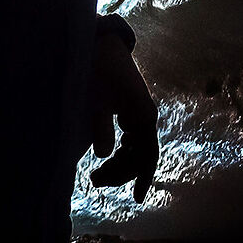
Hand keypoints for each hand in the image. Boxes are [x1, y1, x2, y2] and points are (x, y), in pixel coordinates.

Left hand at [85, 15, 157, 202]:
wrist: (100, 44)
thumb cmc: (98, 68)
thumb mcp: (96, 98)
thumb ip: (100, 126)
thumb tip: (102, 155)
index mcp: (143, 115)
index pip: (147, 154)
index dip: (143, 177)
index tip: (137, 198)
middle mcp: (145, 116)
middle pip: (141, 155)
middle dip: (122, 172)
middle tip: (95, 179)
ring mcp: (138, 113)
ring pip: (135, 148)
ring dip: (120, 164)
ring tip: (97, 174)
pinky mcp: (129, 110)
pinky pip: (130, 139)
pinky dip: (120, 152)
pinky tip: (107, 159)